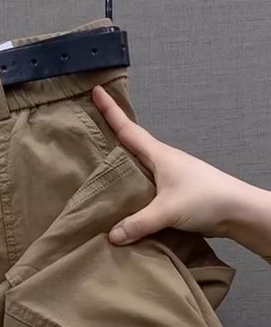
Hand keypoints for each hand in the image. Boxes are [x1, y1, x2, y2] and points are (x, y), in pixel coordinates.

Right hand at [92, 85, 267, 248]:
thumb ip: (137, 223)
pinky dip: (128, 188)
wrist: (239, 211)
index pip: (128, 130)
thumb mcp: (167, 211)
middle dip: (110, 135)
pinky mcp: (171, 193)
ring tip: (96, 167)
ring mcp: (167, 177)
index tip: (98, 91)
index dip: (112, 110)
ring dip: (118, 165)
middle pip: (130, 145)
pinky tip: (120, 199)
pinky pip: (142, 187)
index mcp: (159, 155)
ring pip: (135, 167)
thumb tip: (111, 235)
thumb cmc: (207, 199)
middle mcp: (161, 162)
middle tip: (88, 128)